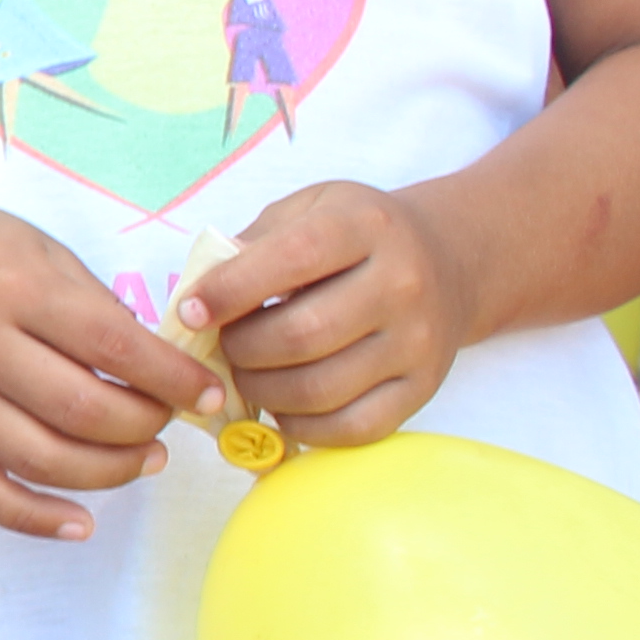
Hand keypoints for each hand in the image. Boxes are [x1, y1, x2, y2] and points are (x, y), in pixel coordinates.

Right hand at [0, 191, 216, 539]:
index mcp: (17, 289)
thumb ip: (92, 302)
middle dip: (147, 426)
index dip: (174, 378)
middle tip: (169, 422)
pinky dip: (33, 518)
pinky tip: (80, 522)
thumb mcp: (33, 245)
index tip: (209, 392)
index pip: (115, 346)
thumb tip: (157, 362)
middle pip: (84, 411)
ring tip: (144, 460)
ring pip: (43, 460)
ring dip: (110, 472)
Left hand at [185, 180, 478, 447]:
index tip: (190, 311)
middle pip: (301, 336)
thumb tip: (197, 298)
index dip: (229, 291)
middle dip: (241, 349)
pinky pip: (350, 428)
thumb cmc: (355, 235)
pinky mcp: (424, 388)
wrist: (449, 260)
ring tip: (249, 372)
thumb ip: (252, 244)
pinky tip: (283, 404)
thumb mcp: (308, 211)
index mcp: (365, 226)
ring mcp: (417, 341)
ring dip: (262, 391)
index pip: (292, 259)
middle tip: (224, 345)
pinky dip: (301, 426)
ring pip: (320, 389)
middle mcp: (402, 283)